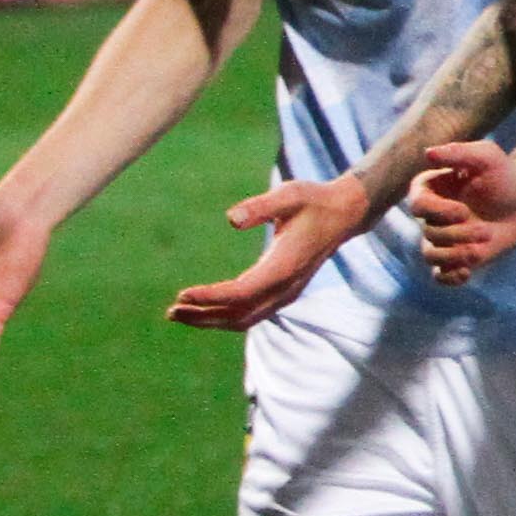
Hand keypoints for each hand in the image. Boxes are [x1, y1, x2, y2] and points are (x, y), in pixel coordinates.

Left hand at [167, 173, 371, 332]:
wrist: (343, 214)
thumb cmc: (313, 200)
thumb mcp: (289, 195)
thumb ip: (261, 206)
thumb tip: (230, 218)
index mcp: (284, 267)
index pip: (241, 293)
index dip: (211, 297)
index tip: (182, 295)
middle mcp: (285, 287)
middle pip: (240, 314)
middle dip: (204, 316)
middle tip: (171, 311)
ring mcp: (286, 293)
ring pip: (245, 319)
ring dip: (212, 320)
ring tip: (179, 314)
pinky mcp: (283, 292)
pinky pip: (251, 313)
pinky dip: (226, 316)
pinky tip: (205, 309)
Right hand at [405, 140, 515, 284]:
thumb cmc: (505, 176)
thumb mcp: (487, 157)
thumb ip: (458, 152)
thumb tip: (428, 154)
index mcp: (430, 188)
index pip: (417, 205)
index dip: (437, 212)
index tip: (463, 211)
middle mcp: (431, 214)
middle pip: (428, 232)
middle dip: (456, 235)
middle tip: (485, 230)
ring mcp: (441, 237)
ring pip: (431, 255)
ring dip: (455, 255)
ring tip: (480, 249)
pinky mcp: (454, 257)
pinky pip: (439, 275)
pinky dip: (449, 277)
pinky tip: (466, 273)